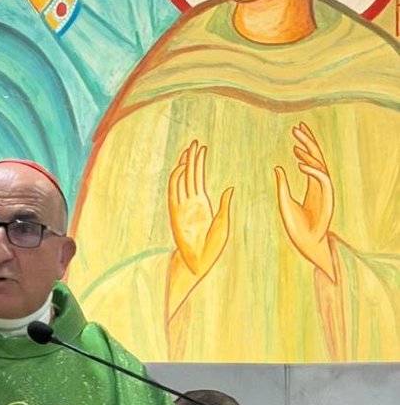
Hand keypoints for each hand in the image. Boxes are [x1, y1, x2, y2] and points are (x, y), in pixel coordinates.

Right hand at [168, 139, 232, 276]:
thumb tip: (230, 189)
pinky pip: (174, 192)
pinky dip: (178, 178)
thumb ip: (224, 206)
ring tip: (189, 148)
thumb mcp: (223, 224)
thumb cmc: (211, 248)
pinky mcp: (175, 213)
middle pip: (189, 175)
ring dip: (185, 164)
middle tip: (194, 141)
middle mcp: (190, 203)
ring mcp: (182, 207)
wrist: (198, 262)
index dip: (199, 163)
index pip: (198, 178)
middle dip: (191, 158)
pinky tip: (183, 165)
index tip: (202, 148)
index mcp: (202, 204)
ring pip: (182, 180)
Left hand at [274, 122, 335, 279]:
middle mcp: (320, 185)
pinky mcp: (327, 198)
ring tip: (297, 140)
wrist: (307, 243)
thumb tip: (277, 168)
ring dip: (309, 152)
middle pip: (316, 158)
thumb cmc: (297, 227)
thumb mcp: (285, 202)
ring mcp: (325, 191)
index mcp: (312, 186)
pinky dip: (312, 170)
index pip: (310, 160)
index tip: (296, 132)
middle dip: (308, 141)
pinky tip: (299, 163)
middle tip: (298, 127)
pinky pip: (322, 179)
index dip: (305, 145)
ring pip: (319, 165)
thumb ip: (283, 185)